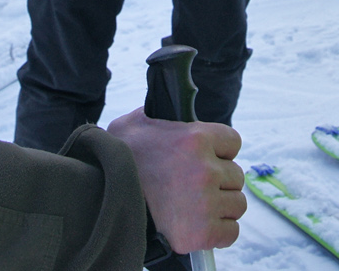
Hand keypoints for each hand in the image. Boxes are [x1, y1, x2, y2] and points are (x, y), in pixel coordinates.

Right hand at [108, 108, 244, 254]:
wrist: (101, 199)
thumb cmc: (118, 160)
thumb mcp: (136, 123)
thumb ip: (162, 116)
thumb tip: (173, 105)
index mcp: (195, 138)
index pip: (233, 142)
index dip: (219, 151)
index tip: (204, 159)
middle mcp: (205, 169)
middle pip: (236, 176)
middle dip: (219, 181)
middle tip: (193, 186)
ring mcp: (206, 202)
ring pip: (237, 204)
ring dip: (221, 206)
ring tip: (195, 206)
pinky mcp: (203, 232)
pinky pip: (231, 232)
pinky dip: (219, 232)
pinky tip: (200, 225)